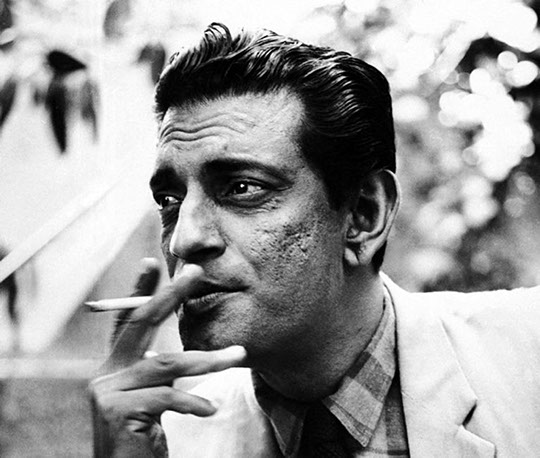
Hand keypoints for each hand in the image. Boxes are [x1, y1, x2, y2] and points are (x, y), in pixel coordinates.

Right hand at [89, 259, 247, 457]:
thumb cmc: (142, 436)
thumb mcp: (150, 398)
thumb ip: (158, 373)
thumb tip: (188, 353)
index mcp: (114, 366)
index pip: (127, 321)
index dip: (139, 291)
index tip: (151, 262)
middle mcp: (106, 373)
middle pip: (141, 321)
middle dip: (171, 295)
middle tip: (196, 272)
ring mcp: (108, 392)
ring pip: (168, 363)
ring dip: (209, 359)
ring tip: (238, 355)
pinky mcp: (118, 412)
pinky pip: (168, 397)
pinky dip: (194, 402)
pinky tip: (210, 410)